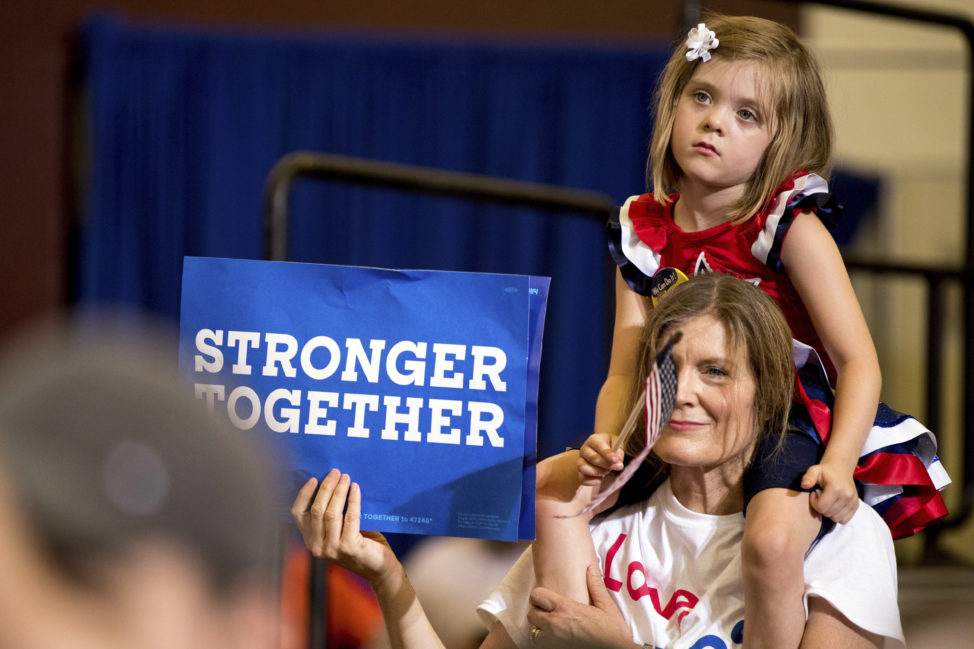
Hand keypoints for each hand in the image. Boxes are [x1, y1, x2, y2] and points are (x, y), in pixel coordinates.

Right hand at [290, 469, 396, 585]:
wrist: (378, 568)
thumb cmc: (359, 544)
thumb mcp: (338, 531)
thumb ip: (331, 514)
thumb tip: (333, 482)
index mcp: (310, 541)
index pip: (298, 514)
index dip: (304, 495)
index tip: (314, 479)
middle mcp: (317, 547)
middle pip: (316, 510)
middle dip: (326, 488)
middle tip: (336, 472)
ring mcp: (332, 549)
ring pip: (331, 513)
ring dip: (339, 491)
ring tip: (346, 478)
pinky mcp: (349, 548)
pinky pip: (350, 517)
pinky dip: (352, 500)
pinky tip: (356, 489)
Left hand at [526, 565, 635, 648]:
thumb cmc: (613, 633)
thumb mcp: (607, 607)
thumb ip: (595, 586)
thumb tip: (589, 568)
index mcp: (566, 609)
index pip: (536, 595)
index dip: (540, 596)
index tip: (548, 599)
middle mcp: (555, 625)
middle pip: (531, 615)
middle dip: (539, 613)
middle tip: (550, 615)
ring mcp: (553, 641)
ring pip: (534, 632)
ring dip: (541, 630)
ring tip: (553, 630)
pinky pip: (541, 645)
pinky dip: (546, 642)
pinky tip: (557, 640)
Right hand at [578, 433, 623, 486]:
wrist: (602, 452)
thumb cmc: (609, 446)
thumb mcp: (616, 444)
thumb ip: (618, 451)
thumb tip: (618, 461)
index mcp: (593, 440)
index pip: (598, 445)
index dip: (607, 453)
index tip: (616, 460)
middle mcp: (584, 449)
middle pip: (592, 458)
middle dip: (607, 464)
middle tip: (619, 466)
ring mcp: (580, 461)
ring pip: (584, 468)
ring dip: (599, 472)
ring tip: (607, 470)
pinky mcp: (580, 472)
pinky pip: (583, 479)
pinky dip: (593, 481)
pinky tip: (601, 478)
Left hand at [801, 461, 858, 523]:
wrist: (840, 469)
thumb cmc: (825, 471)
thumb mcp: (814, 470)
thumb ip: (808, 477)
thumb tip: (804, 486)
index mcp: (836, 488)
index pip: (821, 507)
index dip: (814, 502)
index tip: (814, 493)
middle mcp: (847, 495)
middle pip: (828, 513)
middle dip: (821, 507)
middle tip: (821, 496)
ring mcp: (853, 501)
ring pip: (836, 518)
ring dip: (829, 512)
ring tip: (828, 500)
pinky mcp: (856, 505)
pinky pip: (844, 519)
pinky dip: (837, 515)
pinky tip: (834, 505)